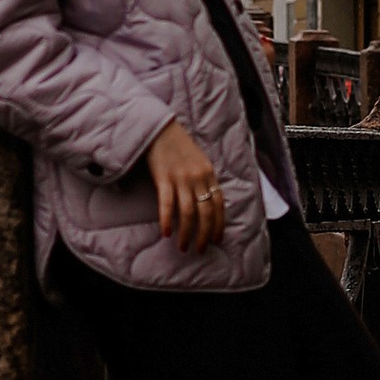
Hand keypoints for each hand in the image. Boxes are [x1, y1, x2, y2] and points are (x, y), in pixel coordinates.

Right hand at [147, 118, 228, 253]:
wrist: (160, 129)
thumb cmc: (179, 146)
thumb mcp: (199, 161)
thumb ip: (205, 180)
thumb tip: (208, 203)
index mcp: (209, 174)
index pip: (219, 205)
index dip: (219, 224)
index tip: (217, 240)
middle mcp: (198, 178)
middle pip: (206, 213)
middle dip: (204, 235)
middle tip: (200, 249)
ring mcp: (181, 178)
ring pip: (188, 213)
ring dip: (186, 233)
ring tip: (183, 246)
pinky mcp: (164, 178)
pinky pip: (168, 204)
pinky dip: (167, 220)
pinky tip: (166, 232)